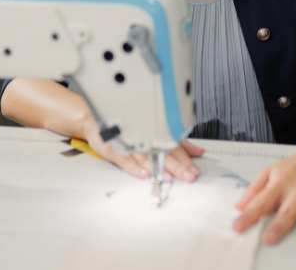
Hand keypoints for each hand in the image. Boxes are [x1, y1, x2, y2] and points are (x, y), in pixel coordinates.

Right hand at [80, 118, 203, 181]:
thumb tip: (198, 151)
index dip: (185, 159)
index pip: (174, 146)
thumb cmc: (129, 126)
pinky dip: (134, 166)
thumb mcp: (156, 133)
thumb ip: (180, 143)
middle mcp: (143, 135)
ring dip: (157, 167)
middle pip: (162, 151)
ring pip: (145, 155)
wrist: (97, 119)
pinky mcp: (112, 146)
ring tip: (169, 177)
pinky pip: (124, 157)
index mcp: (155, 132)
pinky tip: (143, 173)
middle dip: (177, 165)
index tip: (194, 170)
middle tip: (187, 176)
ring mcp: (127, 141)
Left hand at [232, 132, 295, 244]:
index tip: (239, 227)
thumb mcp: (270, 172)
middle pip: (288, 210)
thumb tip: (239, 206)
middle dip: (279, 225)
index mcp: (280, 183)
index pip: (262, 201)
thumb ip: (254, 190)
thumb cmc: (295, 166)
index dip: (249, 215)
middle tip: (269, 239)